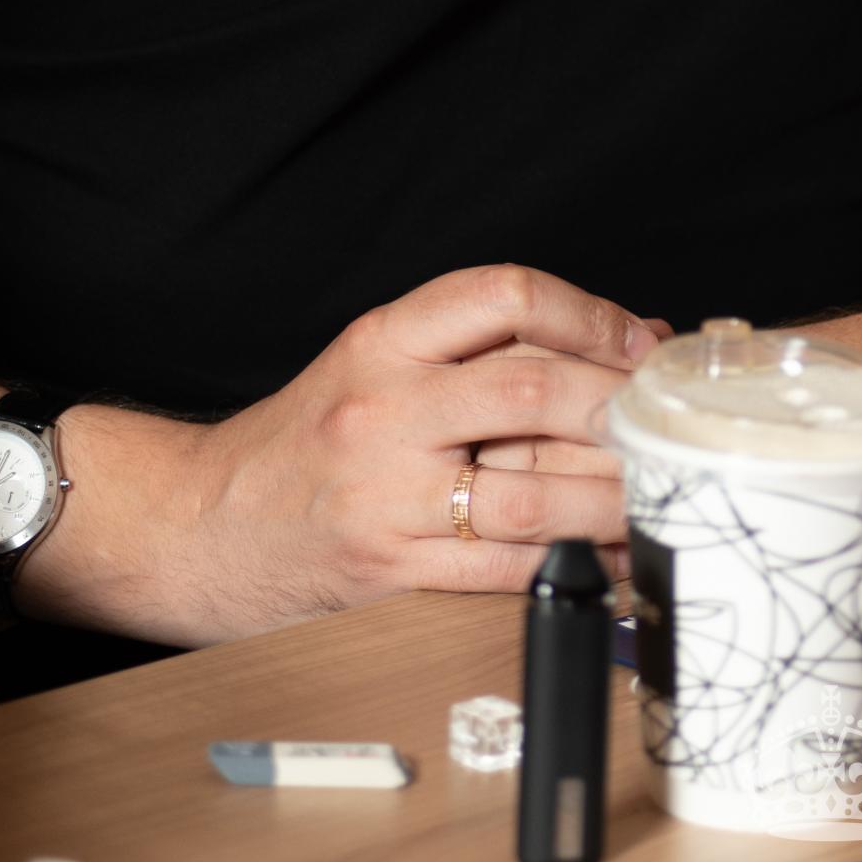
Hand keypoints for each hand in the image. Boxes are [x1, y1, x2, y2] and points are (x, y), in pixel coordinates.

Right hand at [30, 265, 661, 646]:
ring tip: (658, 492)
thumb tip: (624, 342)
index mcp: (384, 340)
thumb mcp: (377, 363)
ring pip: (530, 488)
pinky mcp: (390, 568)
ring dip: (612, 494)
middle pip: (529, 389)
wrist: (200, 525)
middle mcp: (384, 406)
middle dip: (615, 406)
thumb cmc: (303, 443)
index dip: (590, 313)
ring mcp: (385, 492)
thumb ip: (483, 348)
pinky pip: (506, 567)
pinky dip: (575, 562)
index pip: (505, 294)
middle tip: (661, 421)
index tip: (637, 342)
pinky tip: (615, 557)